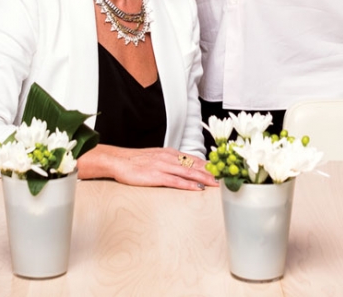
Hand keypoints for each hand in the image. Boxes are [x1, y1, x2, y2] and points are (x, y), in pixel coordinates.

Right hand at [78, 145, 214, 189]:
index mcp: (169, 152)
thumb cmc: (136, 161)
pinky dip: (188, 185)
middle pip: (194, 164)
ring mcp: (163, 166)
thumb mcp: (156, 157)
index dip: (207, 165)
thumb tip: (183, 168)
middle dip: (210, 171)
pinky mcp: (156, 176)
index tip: (219, 170)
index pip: (193, 158)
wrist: (119, 161)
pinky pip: (175, 181)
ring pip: (188, 172)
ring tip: (215, 184)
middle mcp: (169, 157)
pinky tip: (197, 188)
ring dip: (203, 178)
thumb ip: (170, 162)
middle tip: (223, 177)